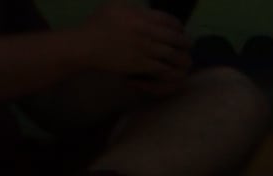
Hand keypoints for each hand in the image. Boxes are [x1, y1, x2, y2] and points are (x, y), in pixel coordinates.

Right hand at [73, 5, 193, 86]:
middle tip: (188, 43)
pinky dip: (172, 69)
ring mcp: (143, 48)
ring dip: (182, 56)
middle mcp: (143, 30)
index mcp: (137, 15)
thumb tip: (150, 13)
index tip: (181, 29)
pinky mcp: (141, 64)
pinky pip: (164, 67)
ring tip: (185, 57)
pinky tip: (176, 69)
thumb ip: (134, 10)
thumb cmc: (96, 26)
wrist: (85, 46)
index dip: (178, 26)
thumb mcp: (114, 8)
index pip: (167, 19)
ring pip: (173, 54)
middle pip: (175, 37)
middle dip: (185, 41)